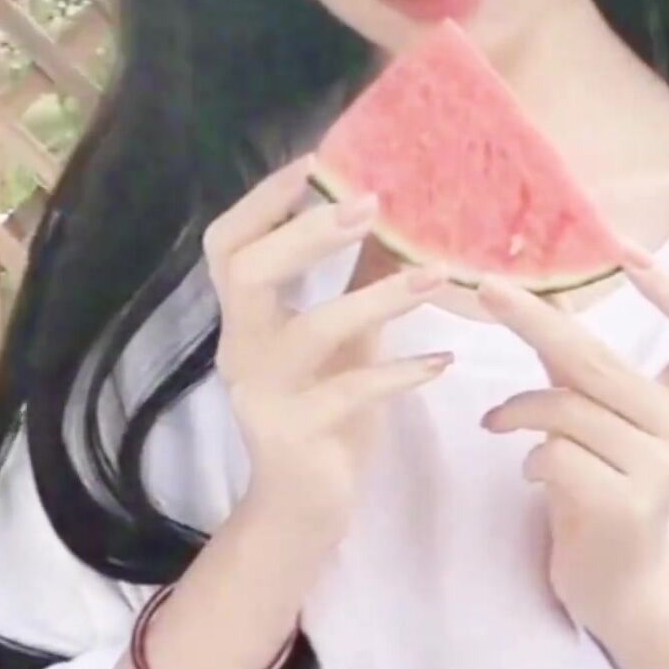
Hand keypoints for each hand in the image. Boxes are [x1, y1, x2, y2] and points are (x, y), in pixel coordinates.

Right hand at [204, 154, 454, 562]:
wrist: (306, 507)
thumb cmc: (327, 413)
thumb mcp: (345, 341)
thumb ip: (357, 282)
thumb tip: (397, 213)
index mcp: (246, 319)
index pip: (228, 244)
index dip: (264, 200)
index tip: (316, 161)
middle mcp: (240, 350)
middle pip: (248, 273)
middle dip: (309, 234)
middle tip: (371, 206)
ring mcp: (261, 395)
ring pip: (309, 332)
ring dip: (377, 299)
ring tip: (437, 278)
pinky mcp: (292, 435)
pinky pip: (348, 393)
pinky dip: (398, 372)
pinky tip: (440, 360)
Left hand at [474, 256, 668, 634]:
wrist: (617, 583)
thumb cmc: (601, 488)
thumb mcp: (603, 420)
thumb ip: (581, 367)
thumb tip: (530, 293)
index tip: (627, 253)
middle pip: (601, 358)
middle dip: (532, 319)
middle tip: (483, 288)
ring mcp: (661, 470)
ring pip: (566, 408)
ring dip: (517, 412)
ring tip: (499, 424)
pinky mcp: (625, 506)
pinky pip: (554, 453)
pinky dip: (528, 457)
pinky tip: (532, 476)